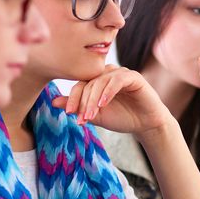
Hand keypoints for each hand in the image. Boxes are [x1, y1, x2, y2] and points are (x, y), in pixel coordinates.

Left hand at [52, 65, 172, 137]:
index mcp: (97, 81)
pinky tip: (104, 104)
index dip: (73, 99)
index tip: (70, 114)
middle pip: (88, 83)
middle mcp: (107, 74)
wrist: (146, 125)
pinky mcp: (133, 77)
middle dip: (83, 102)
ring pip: (100, 81)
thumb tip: (54, 102)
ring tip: (91, 115)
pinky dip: (108, 91)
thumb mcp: (96, 115)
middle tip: (82, 118)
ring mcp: (120, 73)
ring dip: (94, 100)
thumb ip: (79, 108)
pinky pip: (117, 80)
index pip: (80, 85)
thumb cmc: (122, 118)